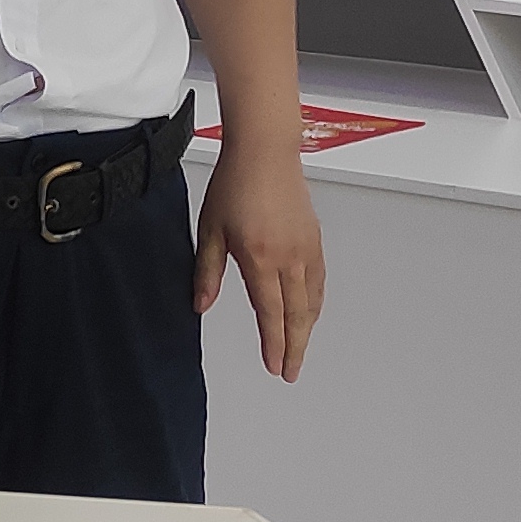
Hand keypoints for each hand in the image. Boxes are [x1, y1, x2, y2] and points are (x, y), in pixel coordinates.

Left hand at [194, 144, 325, 380]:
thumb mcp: (211, 229)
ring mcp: (306, 248)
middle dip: (294, 347)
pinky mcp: (314, 239)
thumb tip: (201, 306)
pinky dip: (315, 304)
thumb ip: (207, 271)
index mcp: (260, 257)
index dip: (273, 344)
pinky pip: (319, 281)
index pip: (270, 313)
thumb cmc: (236, 182)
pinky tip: (309, 312)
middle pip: (297, 314)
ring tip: (298, 348)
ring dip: (306, 329)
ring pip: (312, 300)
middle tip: (290, 370)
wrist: (265, 151)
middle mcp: (289, 256)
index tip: (274, 366)